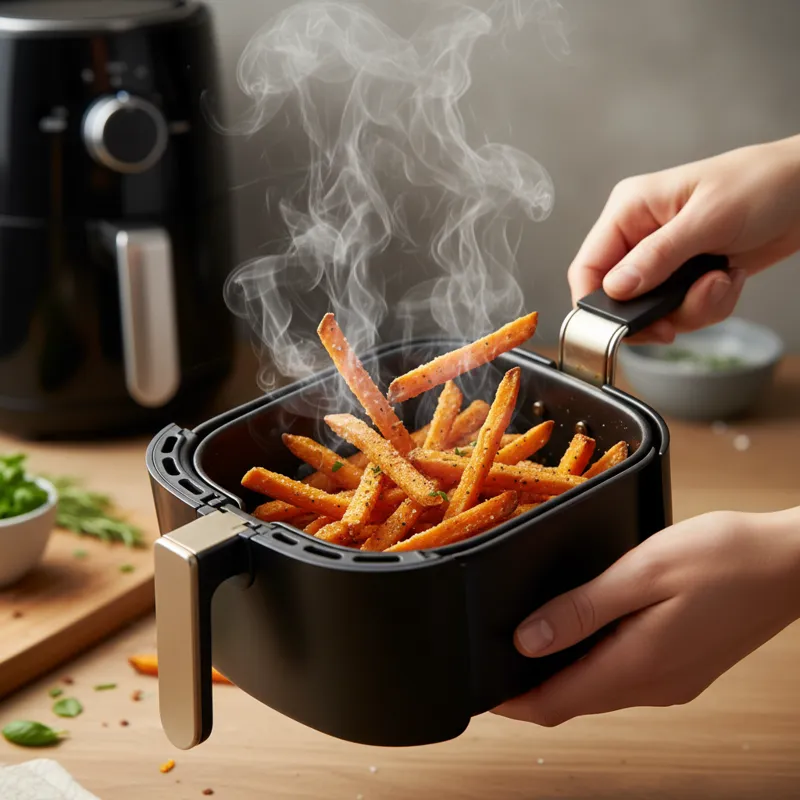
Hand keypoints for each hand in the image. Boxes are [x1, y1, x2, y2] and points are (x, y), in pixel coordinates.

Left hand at [493, 507, 799, 726]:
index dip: (512, 703)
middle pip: (574, 701)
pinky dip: (591, 664)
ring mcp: (672, 681)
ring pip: (598, 690)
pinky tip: (580, 633)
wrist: (790, 562)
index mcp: (638, 666)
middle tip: (495, 660)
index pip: (557, 704)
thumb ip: (581, 609)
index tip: (480, 688)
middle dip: (530, 689)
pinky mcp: (684, 667)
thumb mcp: (641, 573)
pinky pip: (623, 676)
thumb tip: (525, 641)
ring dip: (560, 676)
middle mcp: (654, 687)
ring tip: (527, 642)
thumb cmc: (722, 558)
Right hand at [568, 135, 799, 342]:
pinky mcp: (685, 274)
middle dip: (657, 311)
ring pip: (654, 310)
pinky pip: (682, 310)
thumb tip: (616, 288)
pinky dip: (708, 305)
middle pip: (620, 297)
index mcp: (630, 210)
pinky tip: (728, 278)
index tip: (619, 328)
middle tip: (679, 317)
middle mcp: (639, 235)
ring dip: (691, 308)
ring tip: (721, 280)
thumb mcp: (707, 220)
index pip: (588, 265)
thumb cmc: (761, 184)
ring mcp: (663, 258)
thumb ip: (658, 257)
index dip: (595, 303)